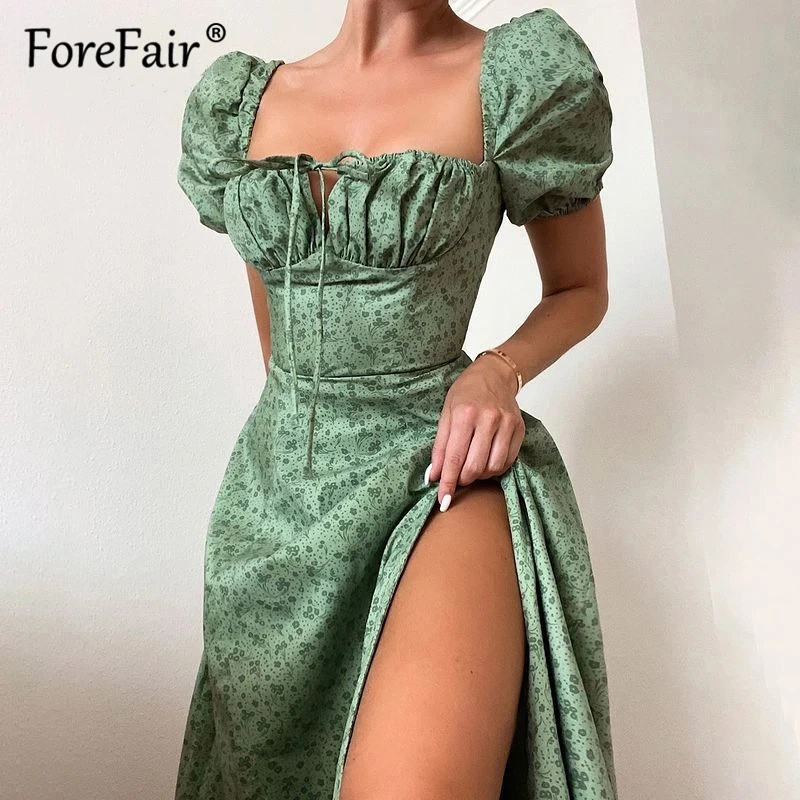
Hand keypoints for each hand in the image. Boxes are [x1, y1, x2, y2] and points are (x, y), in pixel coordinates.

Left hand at [425, 353, 525, 510]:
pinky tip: (486, 462)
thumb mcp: (446, 414)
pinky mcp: (519, 429)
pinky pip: (508, 461)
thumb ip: (440, 446)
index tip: (443, 500)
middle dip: (463, 480)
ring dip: (479, 476)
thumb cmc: (466, 393)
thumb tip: (435, 476)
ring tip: (471, 469)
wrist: (494, 375)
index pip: (454, 457)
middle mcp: (488, 419)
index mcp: (465, 414)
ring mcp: (507, 424)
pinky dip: (494, 469)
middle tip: (457, 480)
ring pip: (493, 467)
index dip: (448, 482)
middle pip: (475, 466)